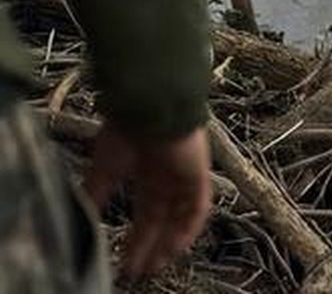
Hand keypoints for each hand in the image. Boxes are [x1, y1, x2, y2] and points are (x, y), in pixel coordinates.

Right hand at [85, 122, 210, 279]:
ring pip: (180, 218)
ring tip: (155, 266)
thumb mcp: (105, 167)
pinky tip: (174, 248)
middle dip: (150, 247)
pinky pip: (198, 208)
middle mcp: (168, 178)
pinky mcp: (199, 174)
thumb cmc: (125, 130)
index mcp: (147, 174)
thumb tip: (84, 218)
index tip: (124, 262)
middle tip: (139, 272)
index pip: (145, 214)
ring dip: (169, 243)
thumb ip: (98, 193)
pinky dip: (188, 229)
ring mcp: (185, 176)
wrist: (148, 106)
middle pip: (162, 220)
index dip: (136, 239)